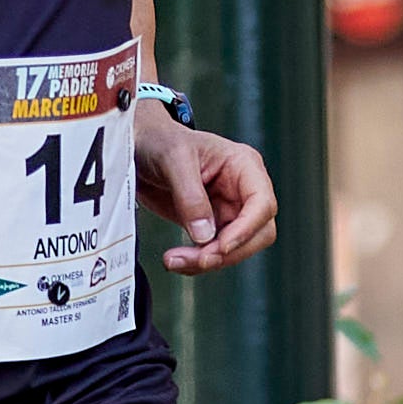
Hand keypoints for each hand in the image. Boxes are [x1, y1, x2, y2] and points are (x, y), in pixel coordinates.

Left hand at [136, 107, 278, 275]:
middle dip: (228, 252)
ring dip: (210, 261)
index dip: (247, 229)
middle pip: (258, 233)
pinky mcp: (212, 226)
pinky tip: (177, 260)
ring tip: (174, 261)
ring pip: (237, 248)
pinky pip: (215, 253)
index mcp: (244, 165)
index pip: (262, 204)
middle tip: (197, 260)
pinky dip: (198, 262)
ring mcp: (229, 210)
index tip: (221, 246)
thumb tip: (205, 235)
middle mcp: (243, 190)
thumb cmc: (160, 140)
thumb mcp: (173, 159)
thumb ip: (190, 196)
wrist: (140, 149)